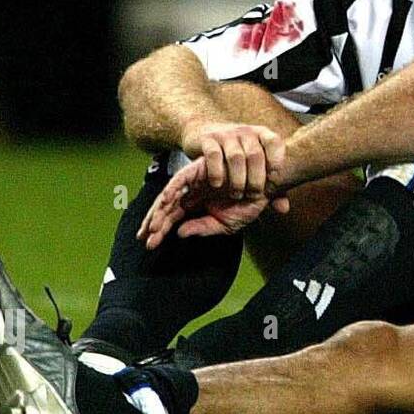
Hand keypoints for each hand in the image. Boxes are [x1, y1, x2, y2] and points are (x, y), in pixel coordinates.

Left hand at [136, 156, 290, 249]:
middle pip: (167, 208)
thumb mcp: (226, 223)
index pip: (173, 217)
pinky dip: (172, 190)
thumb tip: (180, 233)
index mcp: (197, 203)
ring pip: (170, 196)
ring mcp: (194, 180)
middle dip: (154, 224)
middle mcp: (192, 191)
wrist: (268, 184)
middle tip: (146, 240)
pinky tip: (164, 204)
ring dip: (160, 211)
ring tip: (153, 228)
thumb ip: (203, 227)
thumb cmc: (250, 202)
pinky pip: (180, 180)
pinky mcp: (199, 169)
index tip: (150, 244)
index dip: (160, 230)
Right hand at [180, 121, 287, 199]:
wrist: (210, 137)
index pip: (274, 142)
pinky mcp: (208, 138)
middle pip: (255, 155)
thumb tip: (284, 208)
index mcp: (262, 135)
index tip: (273, 179)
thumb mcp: (257, 166)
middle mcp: (246, 132)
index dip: (276, 160)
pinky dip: (216, 171)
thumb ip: (271, 185)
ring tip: (237, 194)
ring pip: (235, 157)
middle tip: (253, 195)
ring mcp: (227, 134)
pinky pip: (213, 155)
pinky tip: (217, 184)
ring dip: (237, 179)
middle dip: (256, 178)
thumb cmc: (240, 157)